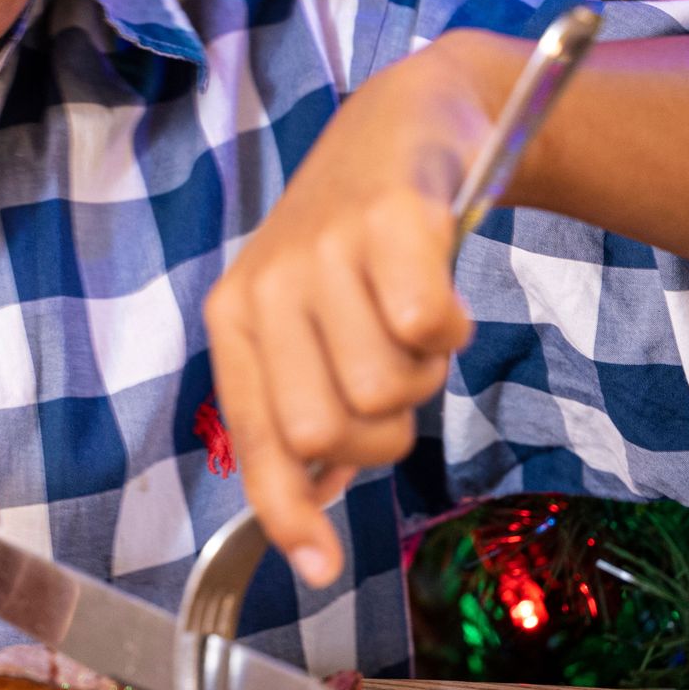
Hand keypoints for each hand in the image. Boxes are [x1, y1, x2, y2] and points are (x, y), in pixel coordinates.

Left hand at [206, 31, 524, 585]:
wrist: (405, 121)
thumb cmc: (358, 244)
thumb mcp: (309, 322)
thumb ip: (303, 410)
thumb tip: (312, 526)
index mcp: (236, 320)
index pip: (255, 444)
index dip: (287, 515)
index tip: (321, 568)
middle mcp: (267, 286)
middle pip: (328, 433)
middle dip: (384, 434)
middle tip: (398, 380)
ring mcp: (325, 249)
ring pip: (384, 389)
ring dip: (424, 375)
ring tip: (416, 324)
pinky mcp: (390, 219)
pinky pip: (427, 328)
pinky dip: (452, 330)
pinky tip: (443, 293)